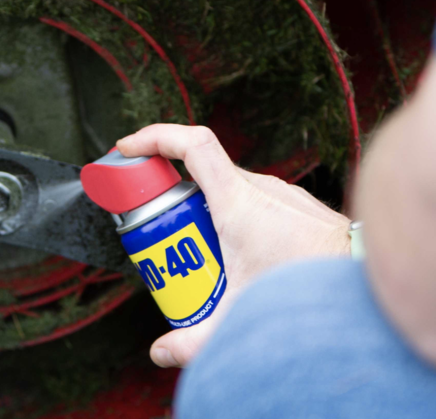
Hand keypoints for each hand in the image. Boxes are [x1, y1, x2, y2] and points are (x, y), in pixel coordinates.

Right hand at [117, 124, 350, 367]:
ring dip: (200, 205)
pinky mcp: (290, 202)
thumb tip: (161, 353)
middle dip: (167, 189)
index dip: (154, 137)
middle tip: (153, 221)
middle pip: (199, 170)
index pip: (191, 145)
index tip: (127, 148)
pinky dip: (228, 211)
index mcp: (237, 200)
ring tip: (194, 244)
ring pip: (224, 185)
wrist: (362, 280)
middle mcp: (257, 186)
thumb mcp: (239, 311)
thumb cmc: (304, 286)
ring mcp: (276, 191)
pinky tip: (233, 246)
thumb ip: (197, 338)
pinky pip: (248, 195)